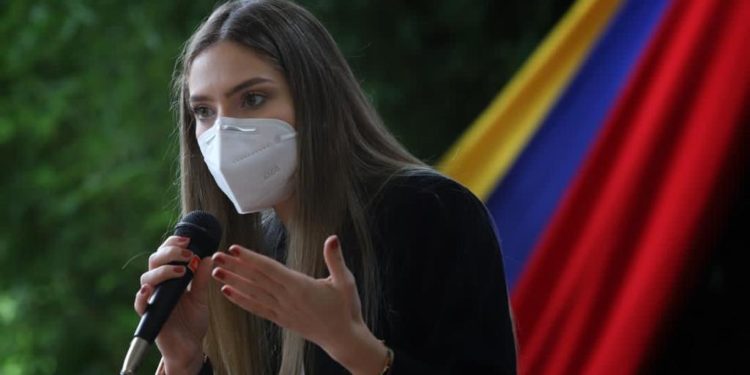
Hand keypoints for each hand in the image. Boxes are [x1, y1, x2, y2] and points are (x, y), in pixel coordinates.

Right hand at [133, 235, 211, 373]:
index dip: (173, 243)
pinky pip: (139, 303)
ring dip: (163, 270)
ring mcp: (152, 299)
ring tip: (183, 271)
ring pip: (147, 278)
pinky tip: (150, 289)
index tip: (188, 239)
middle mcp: (159, 285)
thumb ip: (202, 279)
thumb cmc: (193, 321)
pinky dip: (142, 295)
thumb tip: (209, 257)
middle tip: (188, 253)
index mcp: (171, 277)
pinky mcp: (148, 315)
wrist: (189, 346)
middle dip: (170, 252)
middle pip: (154, 261)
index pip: (166, 254)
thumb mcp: (201, 297)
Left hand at [211, 235, 387, 374]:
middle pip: (256, 280)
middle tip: (216, 256)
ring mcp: (282, 310)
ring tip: (215, 272)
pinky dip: (241, 301)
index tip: (235, 249)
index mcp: (300, 286)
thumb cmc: (346, 309)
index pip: (270, 269)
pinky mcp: (281, 319)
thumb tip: (332, 238)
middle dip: (235, 267)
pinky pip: (257, 309)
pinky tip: (228, 293)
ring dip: (233, 282)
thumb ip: (335, 259)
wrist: (343, 338)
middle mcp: (287, 299)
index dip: (251, 258)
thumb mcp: (345, 281)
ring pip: (253, 294)